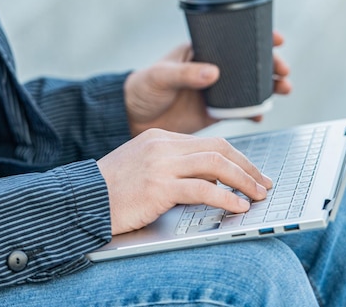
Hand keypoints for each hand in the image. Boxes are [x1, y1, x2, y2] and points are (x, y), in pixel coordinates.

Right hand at [96, 128, 272, 234]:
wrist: (81, 199)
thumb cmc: (112, 189)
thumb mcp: (144, 166)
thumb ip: (175, 166)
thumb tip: (211, 180)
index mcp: (161, 138)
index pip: (210, 142)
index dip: (237, 158)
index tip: (253, 173)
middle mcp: (163, 145)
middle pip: (219, 149)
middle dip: (248, 167)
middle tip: (264, 183)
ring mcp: (161, 164)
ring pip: (216, 165)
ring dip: (243, 181)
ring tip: (258, 196)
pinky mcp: (158, 186)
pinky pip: (202, 189)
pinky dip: (225, 198)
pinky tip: (237, 207)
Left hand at [124, 31, 291, 134]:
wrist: (132, 117)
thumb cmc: (143, 88)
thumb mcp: (161, 76)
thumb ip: (185, 74)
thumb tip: (213, 72)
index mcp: (202, 51)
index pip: (235, 39)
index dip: (259, 37)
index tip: (277, 39)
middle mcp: (214, 68)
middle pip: (251, 63)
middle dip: (272, 64)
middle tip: (283, 70)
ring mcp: (217, 91)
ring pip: (251, 87)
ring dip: (270, 87)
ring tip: (284, 89)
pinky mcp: (215, 112)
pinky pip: (240, 111)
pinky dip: (253, 113)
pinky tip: (261, 116)